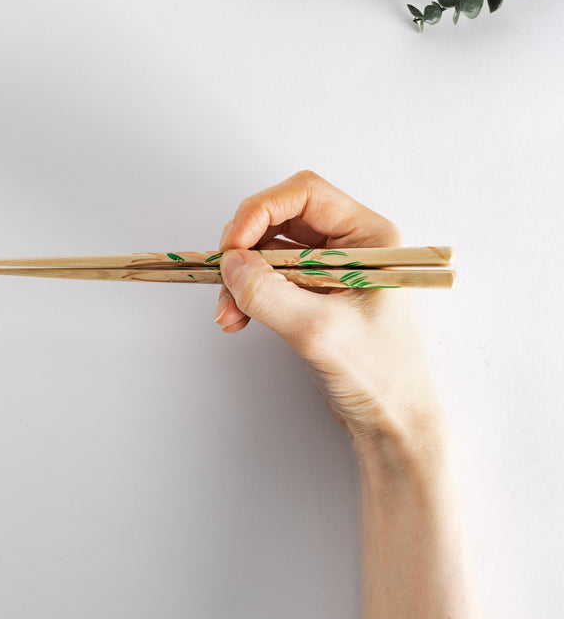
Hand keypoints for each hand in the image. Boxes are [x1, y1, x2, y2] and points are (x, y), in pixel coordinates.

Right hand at [215, 170, 445, 456]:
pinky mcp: (313, 293)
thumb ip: (268, 293)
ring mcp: (329, 269)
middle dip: (245, 247)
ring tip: (228, 313)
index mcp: (368, 237)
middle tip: (225, 277)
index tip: (232, 246)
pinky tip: (236, 318)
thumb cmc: (378, 376)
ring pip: (269, 249)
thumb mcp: (318, 331)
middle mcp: (349, 245)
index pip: (304, 194)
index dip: (260, 210)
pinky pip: (269, 277)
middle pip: (281, 218)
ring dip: (242, 275)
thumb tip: (229, 263)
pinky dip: (247, 293)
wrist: (392, 424)